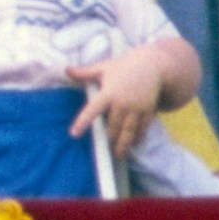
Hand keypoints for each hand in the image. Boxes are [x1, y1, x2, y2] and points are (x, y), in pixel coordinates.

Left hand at [66, 44, 164, 158]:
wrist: (152, 64)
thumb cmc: (124, 66)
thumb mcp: (103, 67)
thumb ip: (84, 72)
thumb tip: (66, 70)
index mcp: (108, 93)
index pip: (92, 110)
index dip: (83, 122)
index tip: (74, 134)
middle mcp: (122, 103)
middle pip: (113, 127)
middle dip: (109, 140)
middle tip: (105, 151)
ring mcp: (136, 108)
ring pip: (128, 132)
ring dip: (124, 145)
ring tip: (119, 155)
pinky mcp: (148, 111)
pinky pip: (142, 128)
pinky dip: (138, 138)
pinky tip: (134, 145)